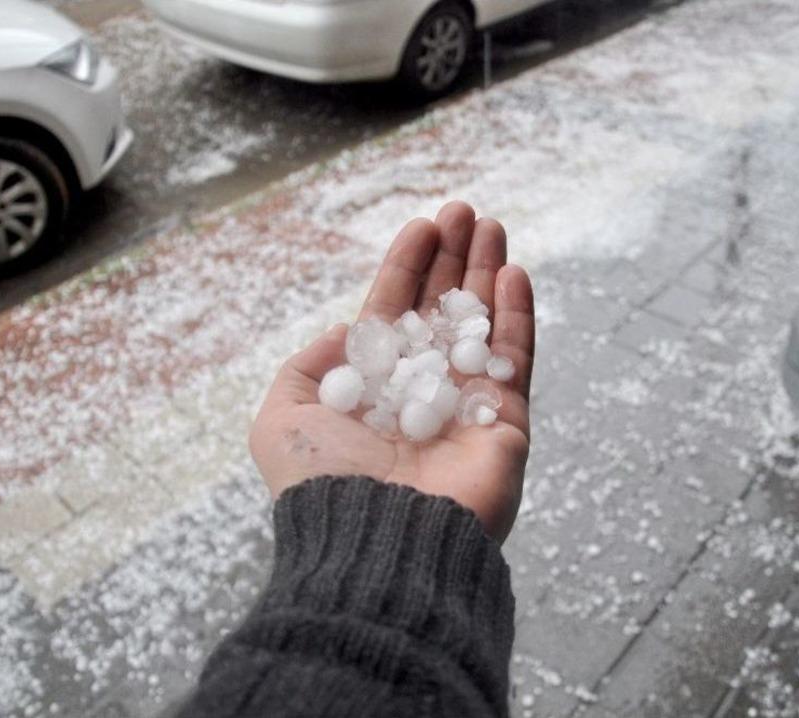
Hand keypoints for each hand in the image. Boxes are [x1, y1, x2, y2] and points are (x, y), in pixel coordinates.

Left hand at [248, 201, 534, 541]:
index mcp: (371, 388)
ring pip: (481, 326)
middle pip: (442, 310)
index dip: (408, 267)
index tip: (424, 224)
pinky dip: (517, 316)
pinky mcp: (504, 425)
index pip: (395, 312)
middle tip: (466, 211)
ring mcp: (465, 406)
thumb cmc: (323, 483)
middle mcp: (419, 392)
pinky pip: (515, 360)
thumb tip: (350, 330)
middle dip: (453, 259)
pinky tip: (514, 273)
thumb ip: (308, 365)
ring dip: (487, 274)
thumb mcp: (282, 416)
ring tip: (493, 226)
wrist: (375, 542)